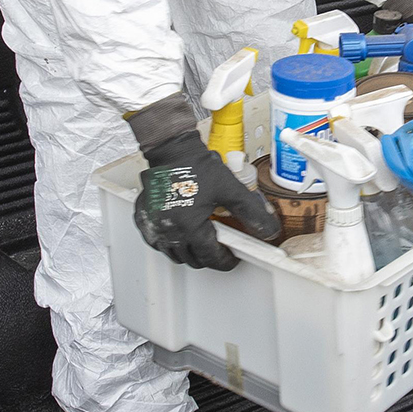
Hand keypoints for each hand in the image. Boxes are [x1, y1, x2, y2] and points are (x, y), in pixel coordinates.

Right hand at [127, 97, 279, 269]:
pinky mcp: (143, 220)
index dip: (225, 260)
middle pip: (192, 259)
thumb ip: (252, 212)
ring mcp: (153, 227)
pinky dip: (171, 243)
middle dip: (209, 257)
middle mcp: (168, 231)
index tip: (233, 257)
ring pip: (174, 254)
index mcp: (189, 227)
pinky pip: (158, 242)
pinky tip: (182, 232)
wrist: (171, 151)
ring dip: (190, 252)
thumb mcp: (231, 189)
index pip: (210, 257)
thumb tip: (268, 229)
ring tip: (204, 238)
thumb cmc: (196, 167)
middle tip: (221, 246)